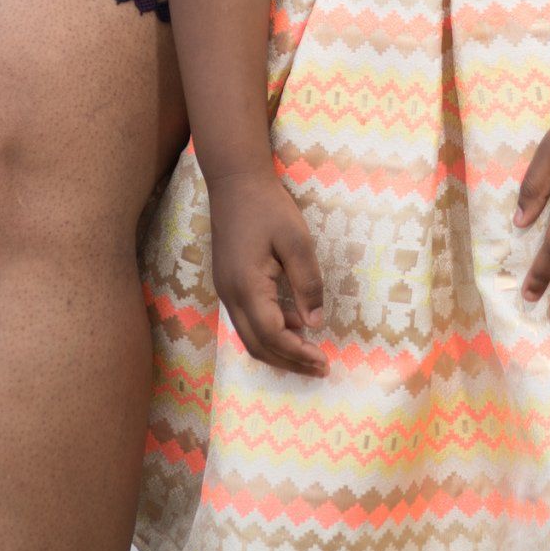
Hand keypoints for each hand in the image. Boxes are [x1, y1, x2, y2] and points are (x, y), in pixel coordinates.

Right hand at [208, 166, 328, 375]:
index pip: (272, 335)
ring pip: (249, 336)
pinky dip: (269, 331)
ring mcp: (226, 291)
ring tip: (310, 351)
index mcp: (247, 286)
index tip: (323, 362)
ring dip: (278, 349)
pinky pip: (247, 320)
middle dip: (289, 361)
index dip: (298, 353)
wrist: (235, 182)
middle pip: (257, 345)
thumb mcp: (296, 240)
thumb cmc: (268, 207)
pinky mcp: (228, 283)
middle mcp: (230, 296)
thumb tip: (314, 324)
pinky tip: (293, 323)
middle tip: (319, 368)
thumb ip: (307, 283)